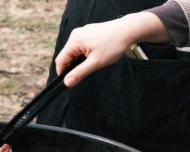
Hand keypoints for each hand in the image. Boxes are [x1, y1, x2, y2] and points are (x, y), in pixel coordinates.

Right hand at [55, 12, 171, 86]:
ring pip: (74, 52)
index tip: (69, 81)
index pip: (60, 61)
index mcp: (74, 41)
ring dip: (80, 60)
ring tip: (95, 61)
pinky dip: (85, 54)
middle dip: (74, 66)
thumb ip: (79, 73)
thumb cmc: (114, 45)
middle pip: (67, 56)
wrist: (128, 30)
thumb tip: (67, 82)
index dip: (63, 73)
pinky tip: (96, 54)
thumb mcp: (96, 63)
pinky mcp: (88, 33)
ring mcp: (82, 33)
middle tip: (87, 71)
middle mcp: (75, 35)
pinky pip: (81, 47)